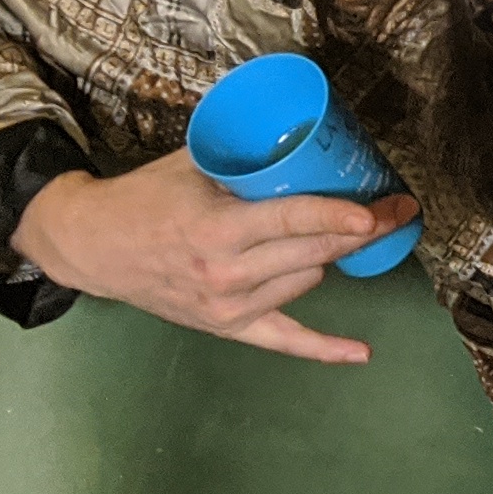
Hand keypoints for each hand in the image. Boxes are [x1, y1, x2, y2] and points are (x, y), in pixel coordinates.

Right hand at [11, 152, 409, 364]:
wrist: (94, 246)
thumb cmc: (145, 198)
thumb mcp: (192, 167)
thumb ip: (245, 161)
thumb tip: (303, 140)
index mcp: (218, 230)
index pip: (295, 222)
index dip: (343, 216)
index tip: (378, 211)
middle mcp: (227, 274)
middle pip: (314, 254)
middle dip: (362, 232)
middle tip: (398, 211)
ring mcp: (228, 306)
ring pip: (308, 282)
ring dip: (327, 258)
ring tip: (338, 233)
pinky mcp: (227, 327)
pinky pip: (285, 341)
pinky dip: (324, 349)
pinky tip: (360, 353)